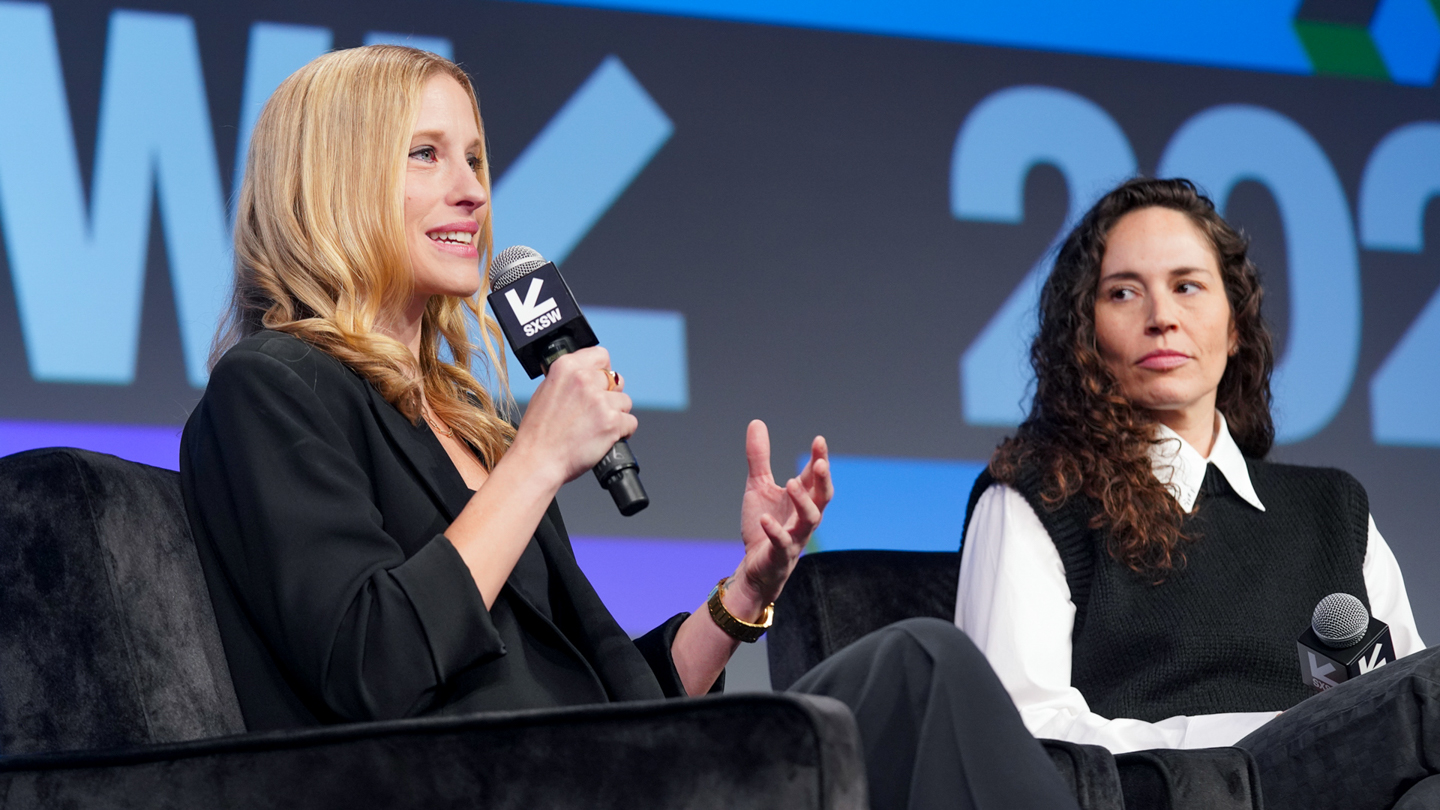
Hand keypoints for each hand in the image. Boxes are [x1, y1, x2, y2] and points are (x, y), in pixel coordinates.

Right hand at [507, 347, 635, 487]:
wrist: (537, 461)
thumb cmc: (539, 434)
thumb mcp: (545, 392)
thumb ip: (569, 380)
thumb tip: (587, 376)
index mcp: (566, 367)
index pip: (601, 355)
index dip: (603, 371)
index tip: (600, 382)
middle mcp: (584, 380)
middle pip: (616, 379)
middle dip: (610, 395)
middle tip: (595, 412)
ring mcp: (599, 400)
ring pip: (625, 402)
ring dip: (616, 415)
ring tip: (596, 428)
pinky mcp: (611, 422)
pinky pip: (631, 422)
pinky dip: (622, 432)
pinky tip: (604, 438)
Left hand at [727, 420, 832, 618]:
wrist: (755, 566)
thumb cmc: (764, 525)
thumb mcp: (758, 486)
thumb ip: (760, 458)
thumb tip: (757, 422)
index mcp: (801, 499)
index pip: (815, 477)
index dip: (820, 459)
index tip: (819, 440)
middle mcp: (804, 516)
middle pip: (823, 497)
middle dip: (824, 480)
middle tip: (820, 462)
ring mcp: (796, 536)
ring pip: (810, 520)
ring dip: (803, 502)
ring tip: (791, 483)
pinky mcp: (781, 554)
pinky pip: (783, 543)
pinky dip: (775, 531)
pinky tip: (765, 520)